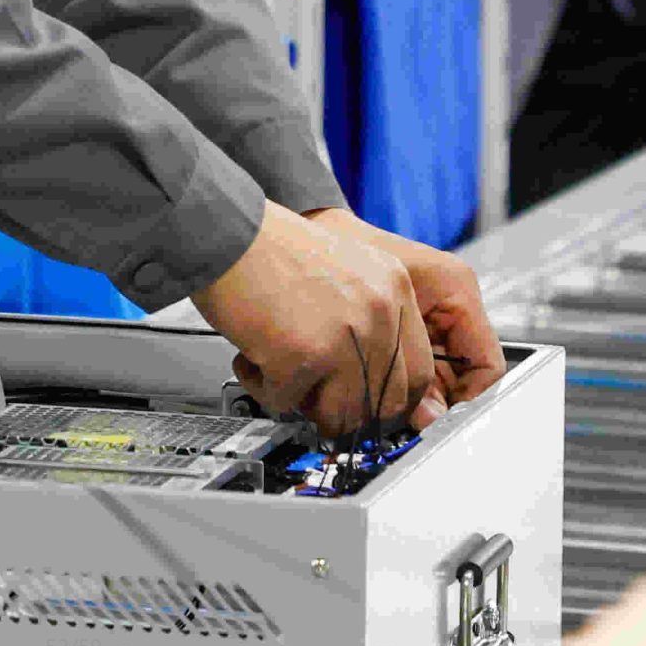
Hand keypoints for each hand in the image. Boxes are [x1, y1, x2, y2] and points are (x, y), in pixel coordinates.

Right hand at [190, 199, 434, 438]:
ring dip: (305, 403)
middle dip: (350, 414)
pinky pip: (287, 403)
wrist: (227, 230)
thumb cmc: (272, 249)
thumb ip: (371, 320)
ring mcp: (346, 336)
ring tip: (278, 369)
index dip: (390, 400)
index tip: (367, 406)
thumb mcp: (349, 270)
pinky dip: (262, 386)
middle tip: (318, 401)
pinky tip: (252, 355)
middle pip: (387, 403)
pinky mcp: (304, 356)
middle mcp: (380, 312)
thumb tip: (374, 380)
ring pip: (342, 415)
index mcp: (395, 288)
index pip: (418, 372)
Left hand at [304, 208, 505, 429]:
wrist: (316, 234)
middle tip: (406, 422)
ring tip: (384, 404)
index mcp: (458, 291)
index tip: (441, 423)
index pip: (488, 365)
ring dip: (415, 399)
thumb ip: (415, 362)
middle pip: (462, 379)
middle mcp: (453, 306)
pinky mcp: (409, 330)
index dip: (470, 400)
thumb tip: (428, 417)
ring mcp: (432, 320)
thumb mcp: (388, 306)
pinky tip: (374, 390)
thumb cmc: (349, 251)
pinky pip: (415, 371)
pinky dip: (397, 386)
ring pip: (438, 381)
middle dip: (437, 405)